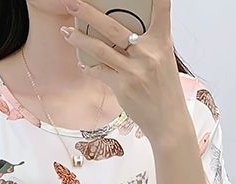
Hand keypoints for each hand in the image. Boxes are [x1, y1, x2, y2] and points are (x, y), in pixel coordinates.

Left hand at [61, 0, 188, 145]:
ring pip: (100, 49)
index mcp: (161, 42)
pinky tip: (83, 63)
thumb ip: (148, 43)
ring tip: (66, 32)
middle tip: (73, 3)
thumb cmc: (164, 90)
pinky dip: (89, 67)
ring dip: (80, 39)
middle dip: (89, 13)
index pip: (162, 9)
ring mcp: (134, 70)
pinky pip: (99, 72)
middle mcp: (148, 53)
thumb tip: (126, 33)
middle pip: (114, 27)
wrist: (168, 120)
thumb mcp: (164, 60)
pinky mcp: (123, 86)